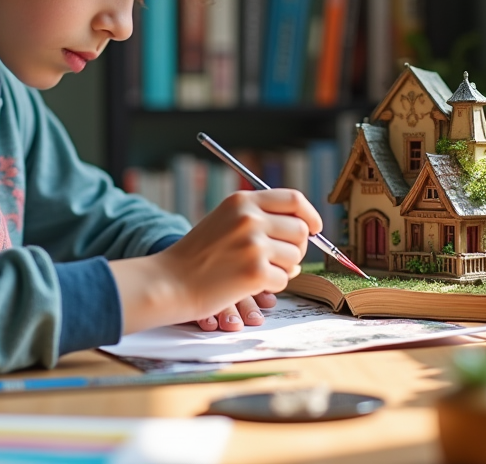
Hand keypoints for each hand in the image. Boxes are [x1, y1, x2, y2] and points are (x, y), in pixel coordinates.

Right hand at [108, 189, 319, 334]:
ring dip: (284, 270)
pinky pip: (284, 280)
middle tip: (279, 260)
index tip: (315, 228)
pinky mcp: (255, 272)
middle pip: (301, 230)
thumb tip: (306, 230)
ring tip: (257, 272)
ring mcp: (253, 244)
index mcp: (242, 201)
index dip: (310, 215)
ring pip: (296, 258)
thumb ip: (260, 218)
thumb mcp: (225, 221)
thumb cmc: (197, 256)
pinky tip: (248, 284)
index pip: (294, 199)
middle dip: (297, 249)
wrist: (170, 281)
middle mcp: (250, 218)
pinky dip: (272, 287)